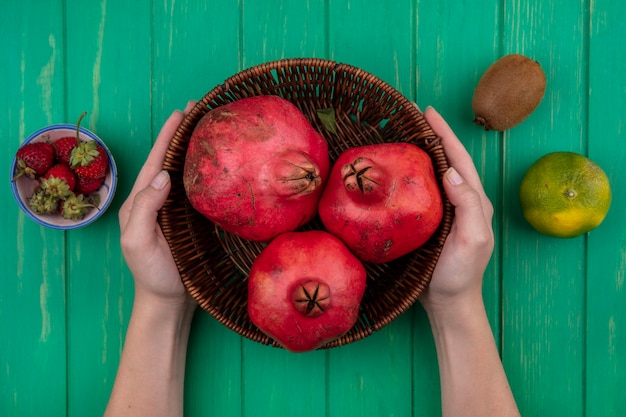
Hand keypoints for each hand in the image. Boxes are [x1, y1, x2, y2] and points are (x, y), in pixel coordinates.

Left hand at [118, 102, 196, 312]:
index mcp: (142, 200)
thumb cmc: (151, 274)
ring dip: (195, 149)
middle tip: (200, 109)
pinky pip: (199, 189)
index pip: (155, 160)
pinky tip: (219, 164)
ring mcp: (176, 210)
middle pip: (170, 159)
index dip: (168, 135)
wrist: (169, 301)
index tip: (182, 112)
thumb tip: (163, 175)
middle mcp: (159, 200)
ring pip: (186, 172)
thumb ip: (145, 208)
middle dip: (182, 133)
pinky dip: (207, 172)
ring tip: (210, 128)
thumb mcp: (138, 241)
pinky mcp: (192, 220)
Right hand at [419, 106, 494, 313]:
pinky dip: (414, 173)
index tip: (427, 112)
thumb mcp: (472, 239)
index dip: (444, 133)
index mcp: (474, 201)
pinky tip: (400, 171)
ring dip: (424, 151)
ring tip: (405, 135)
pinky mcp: (432, 222)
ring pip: (436, 172)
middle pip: (449, 159)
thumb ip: (468, 204)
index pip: (459, 158)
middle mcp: (462, 201)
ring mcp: (447, 211)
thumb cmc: (460, 274)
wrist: (449, 303)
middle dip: (434, 135)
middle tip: (413, 116)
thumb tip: (450, 170)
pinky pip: (424, 189)